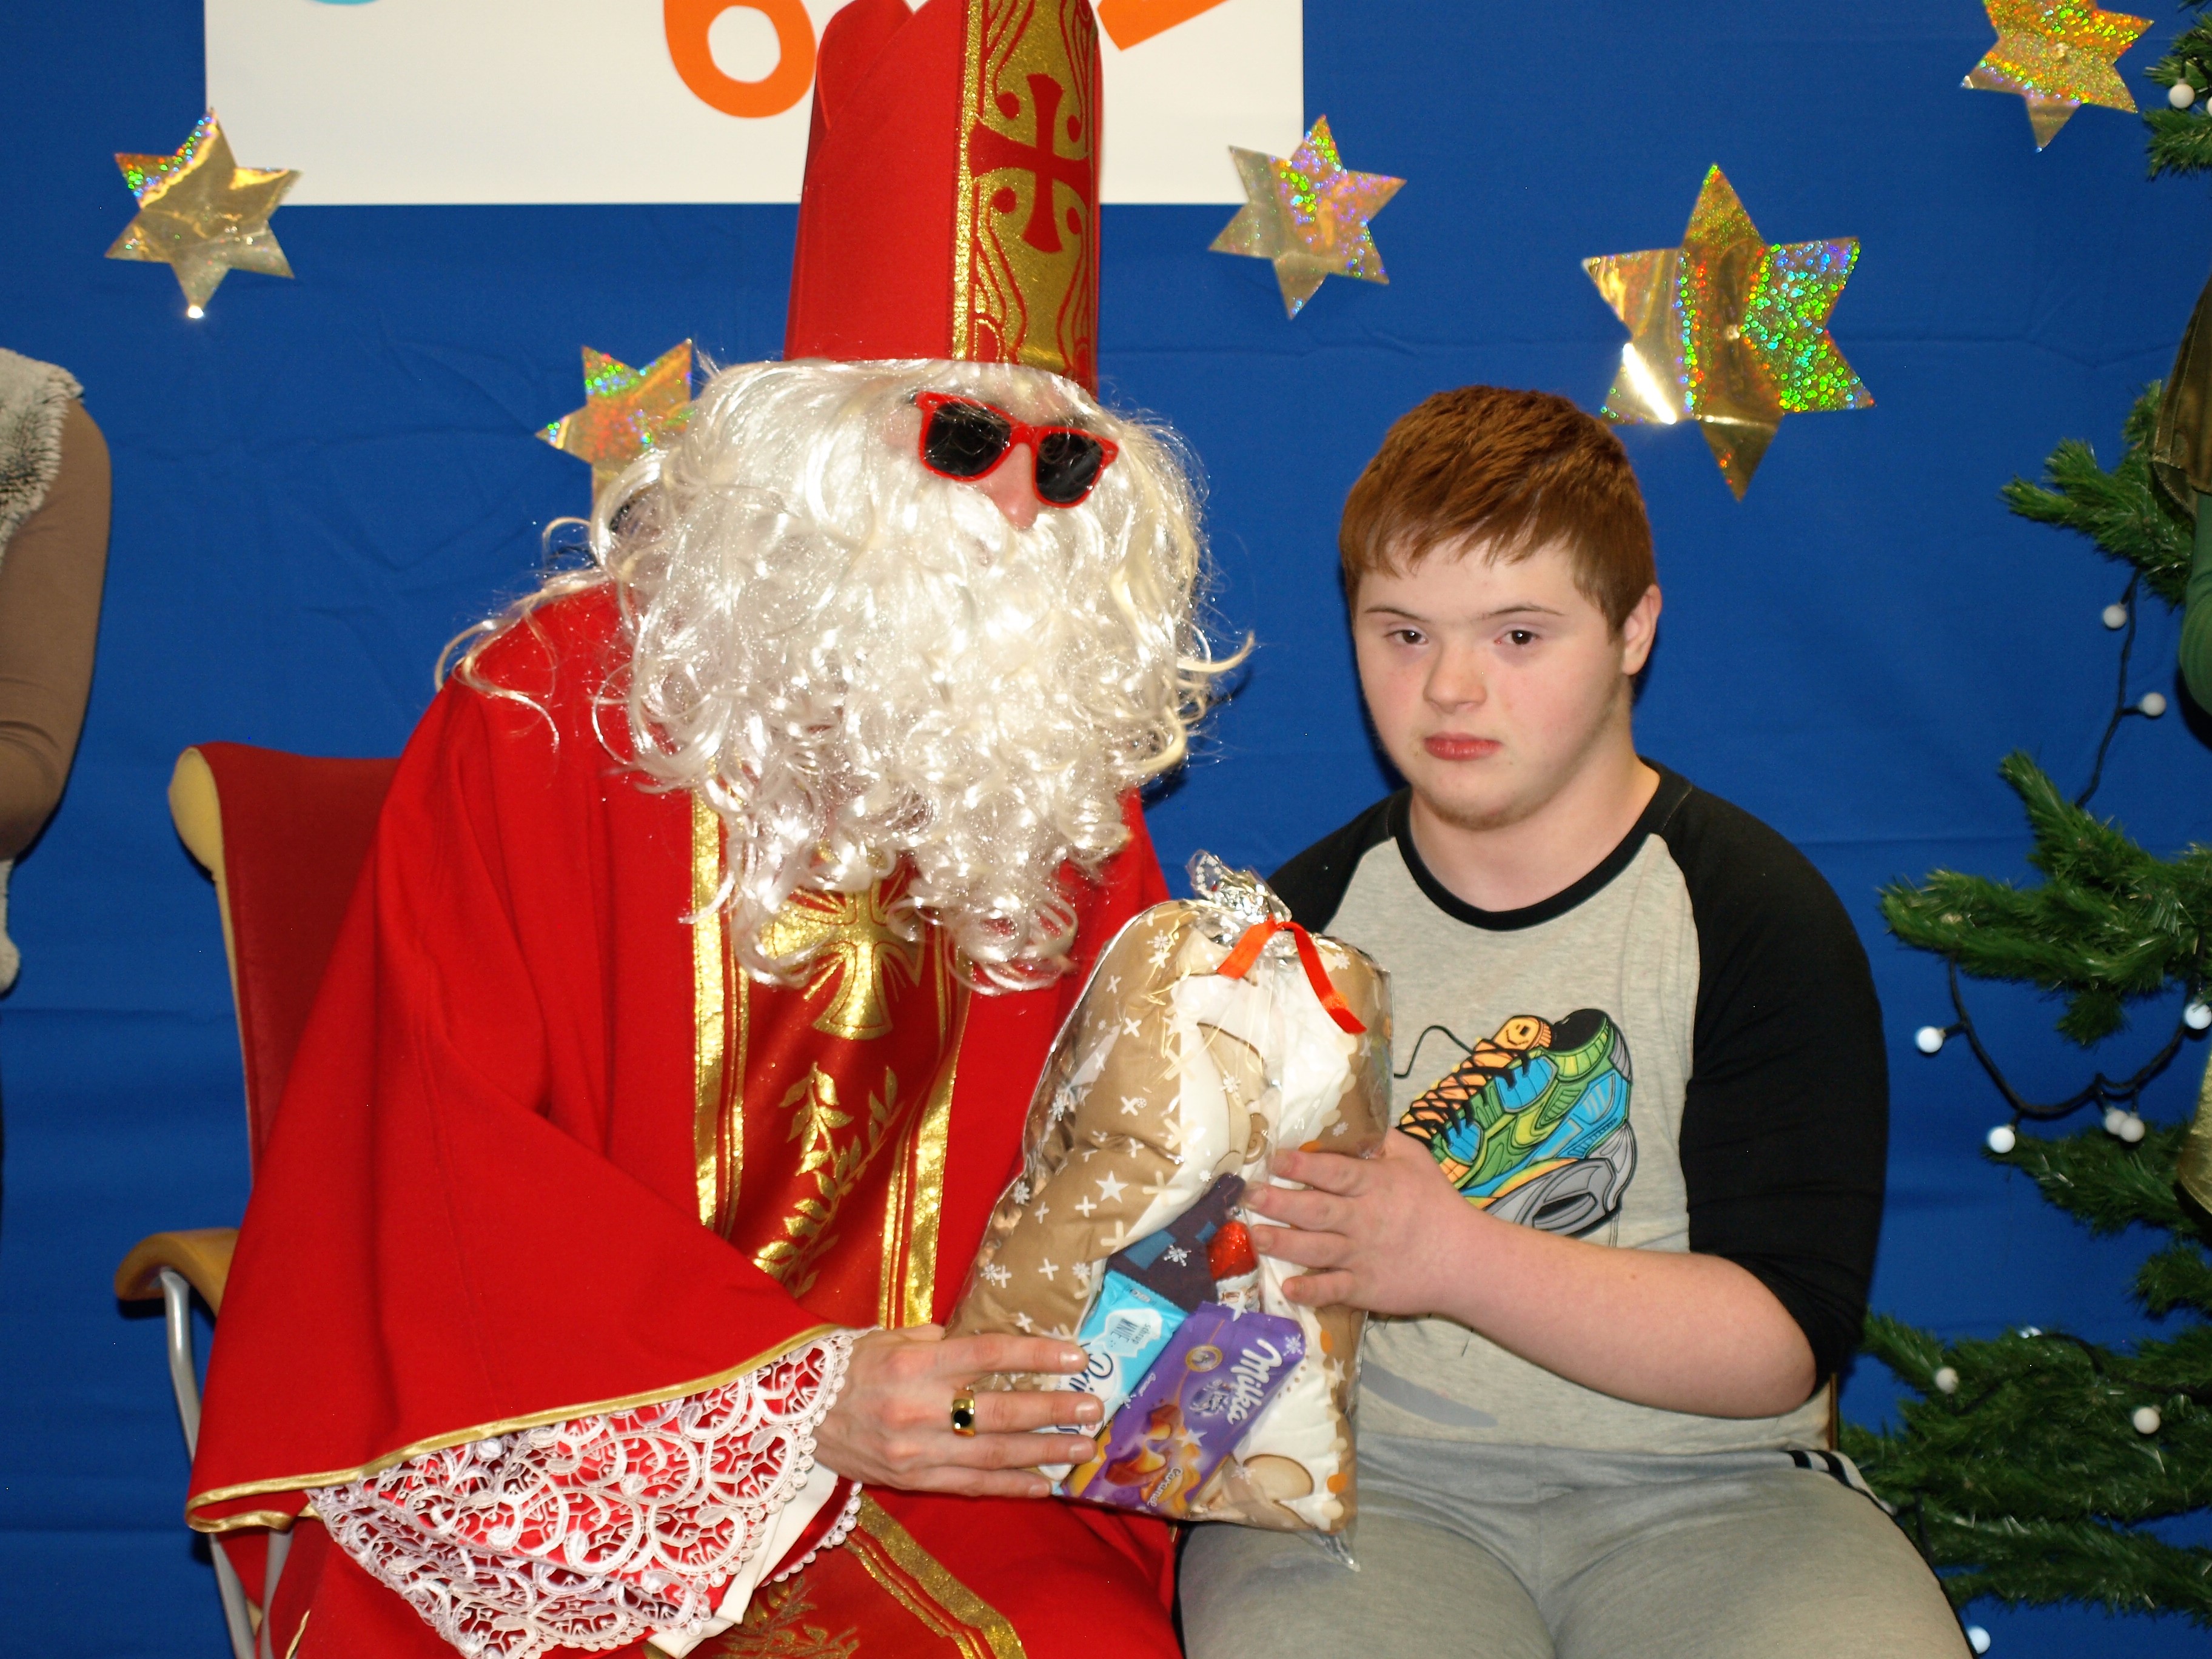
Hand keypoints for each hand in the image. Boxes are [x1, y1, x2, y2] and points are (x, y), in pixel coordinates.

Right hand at [814, 1326, 1104, 1497]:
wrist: (793, 1419)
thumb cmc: (846, 1367)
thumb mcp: (889, 1338)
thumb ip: (938, 1341)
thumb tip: (987, 1345)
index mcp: (912, 1365)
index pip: (987, 1355)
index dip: (1036, 1356)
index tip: (1076, 1356)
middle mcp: (916, 1409)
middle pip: (999, 1410)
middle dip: (1052, 1409)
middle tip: (1093, 1406)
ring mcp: (915, 1451)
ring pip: (993, 1454)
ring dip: (1044, 1451)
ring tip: (1083, 1446)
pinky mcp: (911, 1480)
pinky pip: (970, 1485)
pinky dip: (1011, 1485)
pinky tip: (1045, 1484)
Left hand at [1247, 1129, 1471, 1315]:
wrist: (1465, 1259)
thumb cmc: (1435, 1203)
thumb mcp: (1414, 1159)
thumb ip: (1381, 1139)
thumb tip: (1350, 1116)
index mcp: (1376, 1185)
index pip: (1334, 1173)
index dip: (1303, 1166)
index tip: (1273, 1158)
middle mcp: (1365, 1220)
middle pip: (1316, 1210)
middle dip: (1279, 1202)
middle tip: (1248, 1194)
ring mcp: (1363, 1256)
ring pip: (1316, 1249)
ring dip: (1283, 1243)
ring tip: (1254, 1235)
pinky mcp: (1366, 1288)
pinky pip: (1334, 1290)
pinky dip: (1312, 1291)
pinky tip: (1288, 1288)